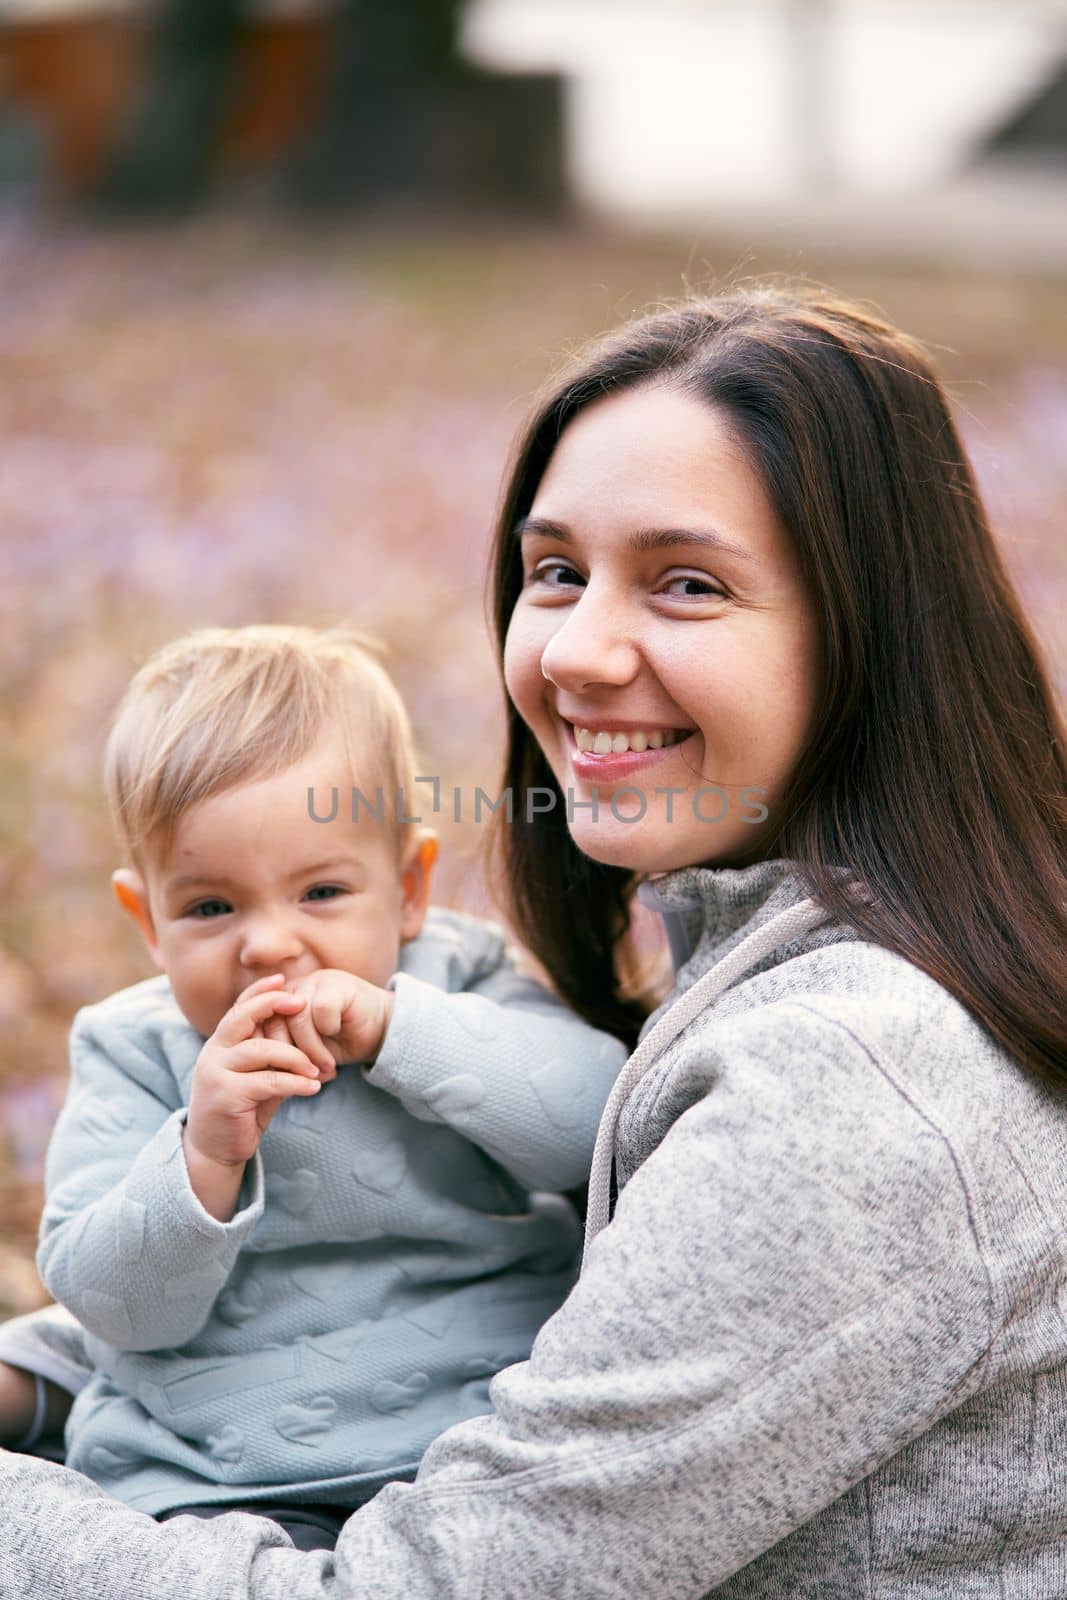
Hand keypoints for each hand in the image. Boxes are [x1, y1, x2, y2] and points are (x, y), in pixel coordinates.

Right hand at [186, 975, 322, 1177]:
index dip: (260, 991)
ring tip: (318, 1067)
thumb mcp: (259, 1080)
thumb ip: (274, 1060)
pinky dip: (295, 1083)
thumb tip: (308, 1040)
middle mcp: (213, 1054)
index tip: (284, 979)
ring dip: (295, 1056)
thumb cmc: (240, 1110)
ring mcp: (216, 1073)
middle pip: (242, 1017)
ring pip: (261, 1049)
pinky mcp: (226, 1096)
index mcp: (220, 1045)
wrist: (214, 1150)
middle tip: (302, 1005)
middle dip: (273, 1005)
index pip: (238, 1008)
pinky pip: (268, 1081)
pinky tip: (313, 1087)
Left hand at [261, 969, 394, 1073]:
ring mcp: (314, 983)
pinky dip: (327, 1035)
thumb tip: (258, 1069)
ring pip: (297, 1019)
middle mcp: (293, 988)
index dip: (263, 1048)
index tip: (277, 1075)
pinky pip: (321, 1011)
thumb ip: (282, 1051)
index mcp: (278, 1002)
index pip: (255, 1022)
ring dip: (310, 1050)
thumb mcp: (305, 1051)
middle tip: (303, 1076)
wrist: (381, 1030)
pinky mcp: (336, 984)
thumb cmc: (340, 1043)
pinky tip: (335, 1051)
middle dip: (287, 1055)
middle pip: (273, 1021)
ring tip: (323, 1069)